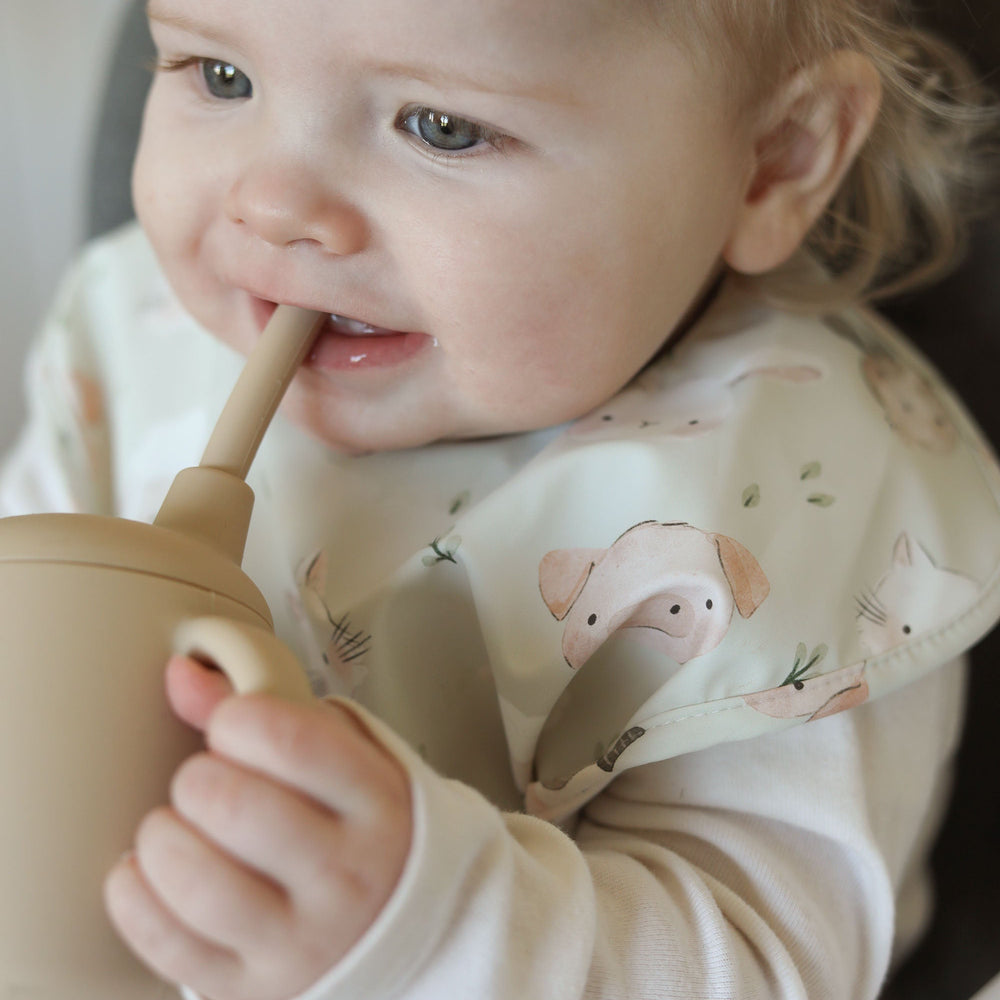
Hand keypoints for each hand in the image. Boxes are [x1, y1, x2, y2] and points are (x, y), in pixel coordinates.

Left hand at [104, 655, 411, 999]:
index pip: (291, 741)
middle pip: (235, 807)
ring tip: (172, 827)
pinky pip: (170, 949)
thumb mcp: (342, 755)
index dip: (237, 719)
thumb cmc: (358, 823)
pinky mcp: (255, 987)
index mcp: (374, 801)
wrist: (395, 919)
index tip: (232, 725)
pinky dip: (135, 899)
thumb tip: (181, 675)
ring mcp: (302, 939)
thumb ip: (267, 709)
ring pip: (198, 884)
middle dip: (196, 780)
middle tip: (204, 782)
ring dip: (160, 839)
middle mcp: (346, 873)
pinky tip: (144, 871)